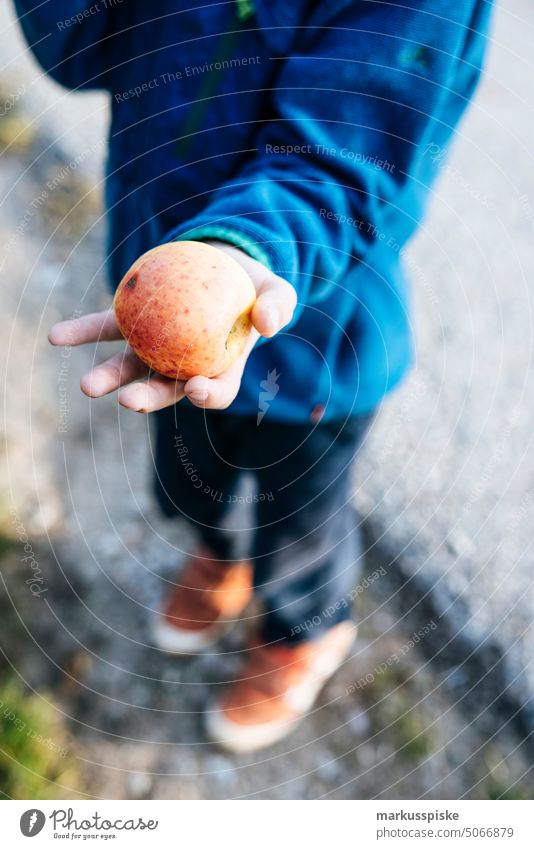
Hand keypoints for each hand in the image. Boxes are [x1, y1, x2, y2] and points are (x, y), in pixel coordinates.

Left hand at [48, 241, 296, 411]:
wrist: (223, 262)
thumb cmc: (255, 286)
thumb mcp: (277, 291)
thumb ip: (278, 306)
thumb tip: (267, 323)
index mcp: (220, 368)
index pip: (215, 391)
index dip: (206, 395)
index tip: (197, 387)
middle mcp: (183, 365)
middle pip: (164, 388)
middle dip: (146, 399)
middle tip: (128, 402)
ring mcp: (154, 346)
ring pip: (130, 365)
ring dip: (108, 377)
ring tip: (88, 386)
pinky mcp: (133, 322)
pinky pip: (105, 327)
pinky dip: (82, 334)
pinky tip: (58, 337)